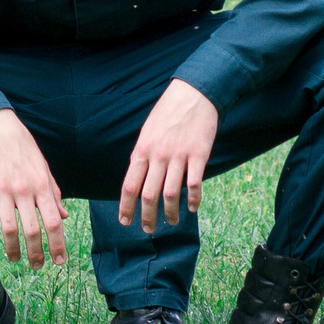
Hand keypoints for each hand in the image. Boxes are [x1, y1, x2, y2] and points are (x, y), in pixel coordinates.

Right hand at [0, 110, 66, 267]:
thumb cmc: (21, 144)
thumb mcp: (42, 166)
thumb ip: (54, 192)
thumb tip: (65, 215)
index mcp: (42, 185)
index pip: (54, 221)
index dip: (58, 244)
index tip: (60, 261)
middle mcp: (24, 190)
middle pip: (32, 230)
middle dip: (36, 253)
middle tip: (37, 267)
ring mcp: (2, 190)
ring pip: (9, 228)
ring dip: (12, 249)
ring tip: (15, 260)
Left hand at [118, 80, 217, 232]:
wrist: (193, 94)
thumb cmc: (168, 113)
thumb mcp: (147, 131)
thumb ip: (142, 155)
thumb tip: (136, 178)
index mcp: (142, 150)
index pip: (130, 185)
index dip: (126, 206)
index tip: (125, 221)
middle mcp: (158, 155)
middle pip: (148, 194)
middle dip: (147, 216)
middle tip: (148, 230)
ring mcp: (178, 156)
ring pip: (171, 193)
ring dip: (170, 213)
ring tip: (172, 222)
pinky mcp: (198, 154)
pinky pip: (194, 183)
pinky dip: (193, 199)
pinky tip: (193, 208)